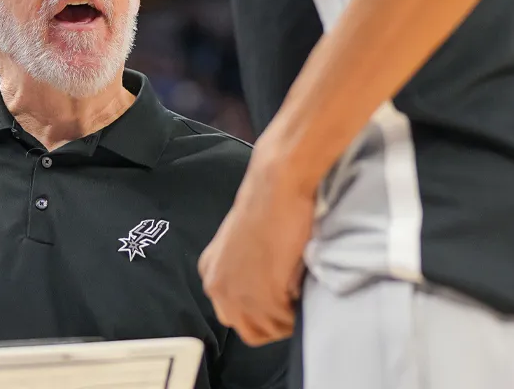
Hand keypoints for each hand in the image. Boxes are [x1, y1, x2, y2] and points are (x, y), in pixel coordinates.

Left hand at [198, 143, 315, 345]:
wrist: (277, 185)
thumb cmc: (266, 202)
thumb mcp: (243, 242)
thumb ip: (245, 270)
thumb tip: (266, 287)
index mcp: (211, 272)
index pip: (234, 315)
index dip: (261, 310)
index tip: (280, 297)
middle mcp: (217, 288)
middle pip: (250, 328)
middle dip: (275, 317)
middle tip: (292, 294)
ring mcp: (238, 295)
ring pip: (270, 328)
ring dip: (290, 313)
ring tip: (298, 284)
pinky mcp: (263, 297)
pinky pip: (287, 320)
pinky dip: (299, 306)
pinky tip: (301, 280)